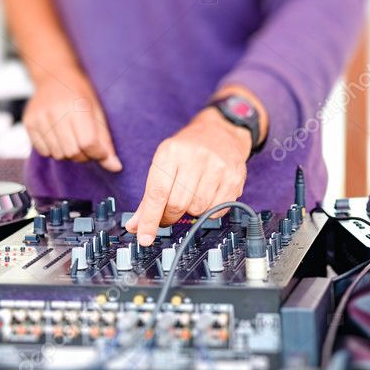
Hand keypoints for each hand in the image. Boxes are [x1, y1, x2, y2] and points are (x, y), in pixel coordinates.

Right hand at [22, 68, 121, 171]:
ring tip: (72, 139)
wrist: (54, 77)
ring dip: (68, 154)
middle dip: (84, 156)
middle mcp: (56, 111)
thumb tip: (115, 167)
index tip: (101, 152)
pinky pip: (43, 151)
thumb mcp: (98, 113)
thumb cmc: (80, 95)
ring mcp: (39, 117)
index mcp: (78, 106)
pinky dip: (54, 151)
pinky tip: (58, 137)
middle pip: (72, 152)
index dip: (98, 153)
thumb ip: (106, 141)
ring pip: (57, 154)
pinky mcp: (28, 122)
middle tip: (87, 147)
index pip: (88, 143)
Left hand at [125, 108, 250, 244]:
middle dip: (170, 216)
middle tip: (169, 214)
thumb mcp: (163, 163)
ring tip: (192, 195)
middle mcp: (195, 157)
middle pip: (177, 205)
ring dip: (191, 211)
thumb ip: (149, 197)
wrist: (221, 132)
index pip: (157, 193)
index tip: (144, 238)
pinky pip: (216, 211)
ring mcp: (217, 168)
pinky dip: (208, 211)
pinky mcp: (234, 178)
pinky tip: (208, 196)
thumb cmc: (188, 149)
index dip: (150, 219)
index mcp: (171, 152)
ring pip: (197, 210)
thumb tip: (134, 226)